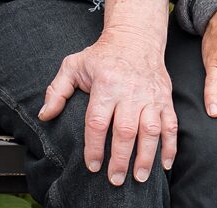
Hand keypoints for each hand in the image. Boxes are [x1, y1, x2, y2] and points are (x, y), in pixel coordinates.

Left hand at [39, 26, 177, 184]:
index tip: (92, 166)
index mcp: (106, 84)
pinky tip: (165, 164)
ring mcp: (150, 96)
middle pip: (125, 131)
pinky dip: (170, 145)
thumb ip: (57, 90)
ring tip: (139, 177)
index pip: (98, 122)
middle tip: (115, 180)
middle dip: (120, 159)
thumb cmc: (102, 54)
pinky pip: (171, 124)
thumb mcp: (73, 65)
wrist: (136, 36)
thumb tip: (44, 115)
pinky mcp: (165, 98)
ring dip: (146, 156)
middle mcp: (130, 92)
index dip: (94, 147)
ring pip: (151, 130)